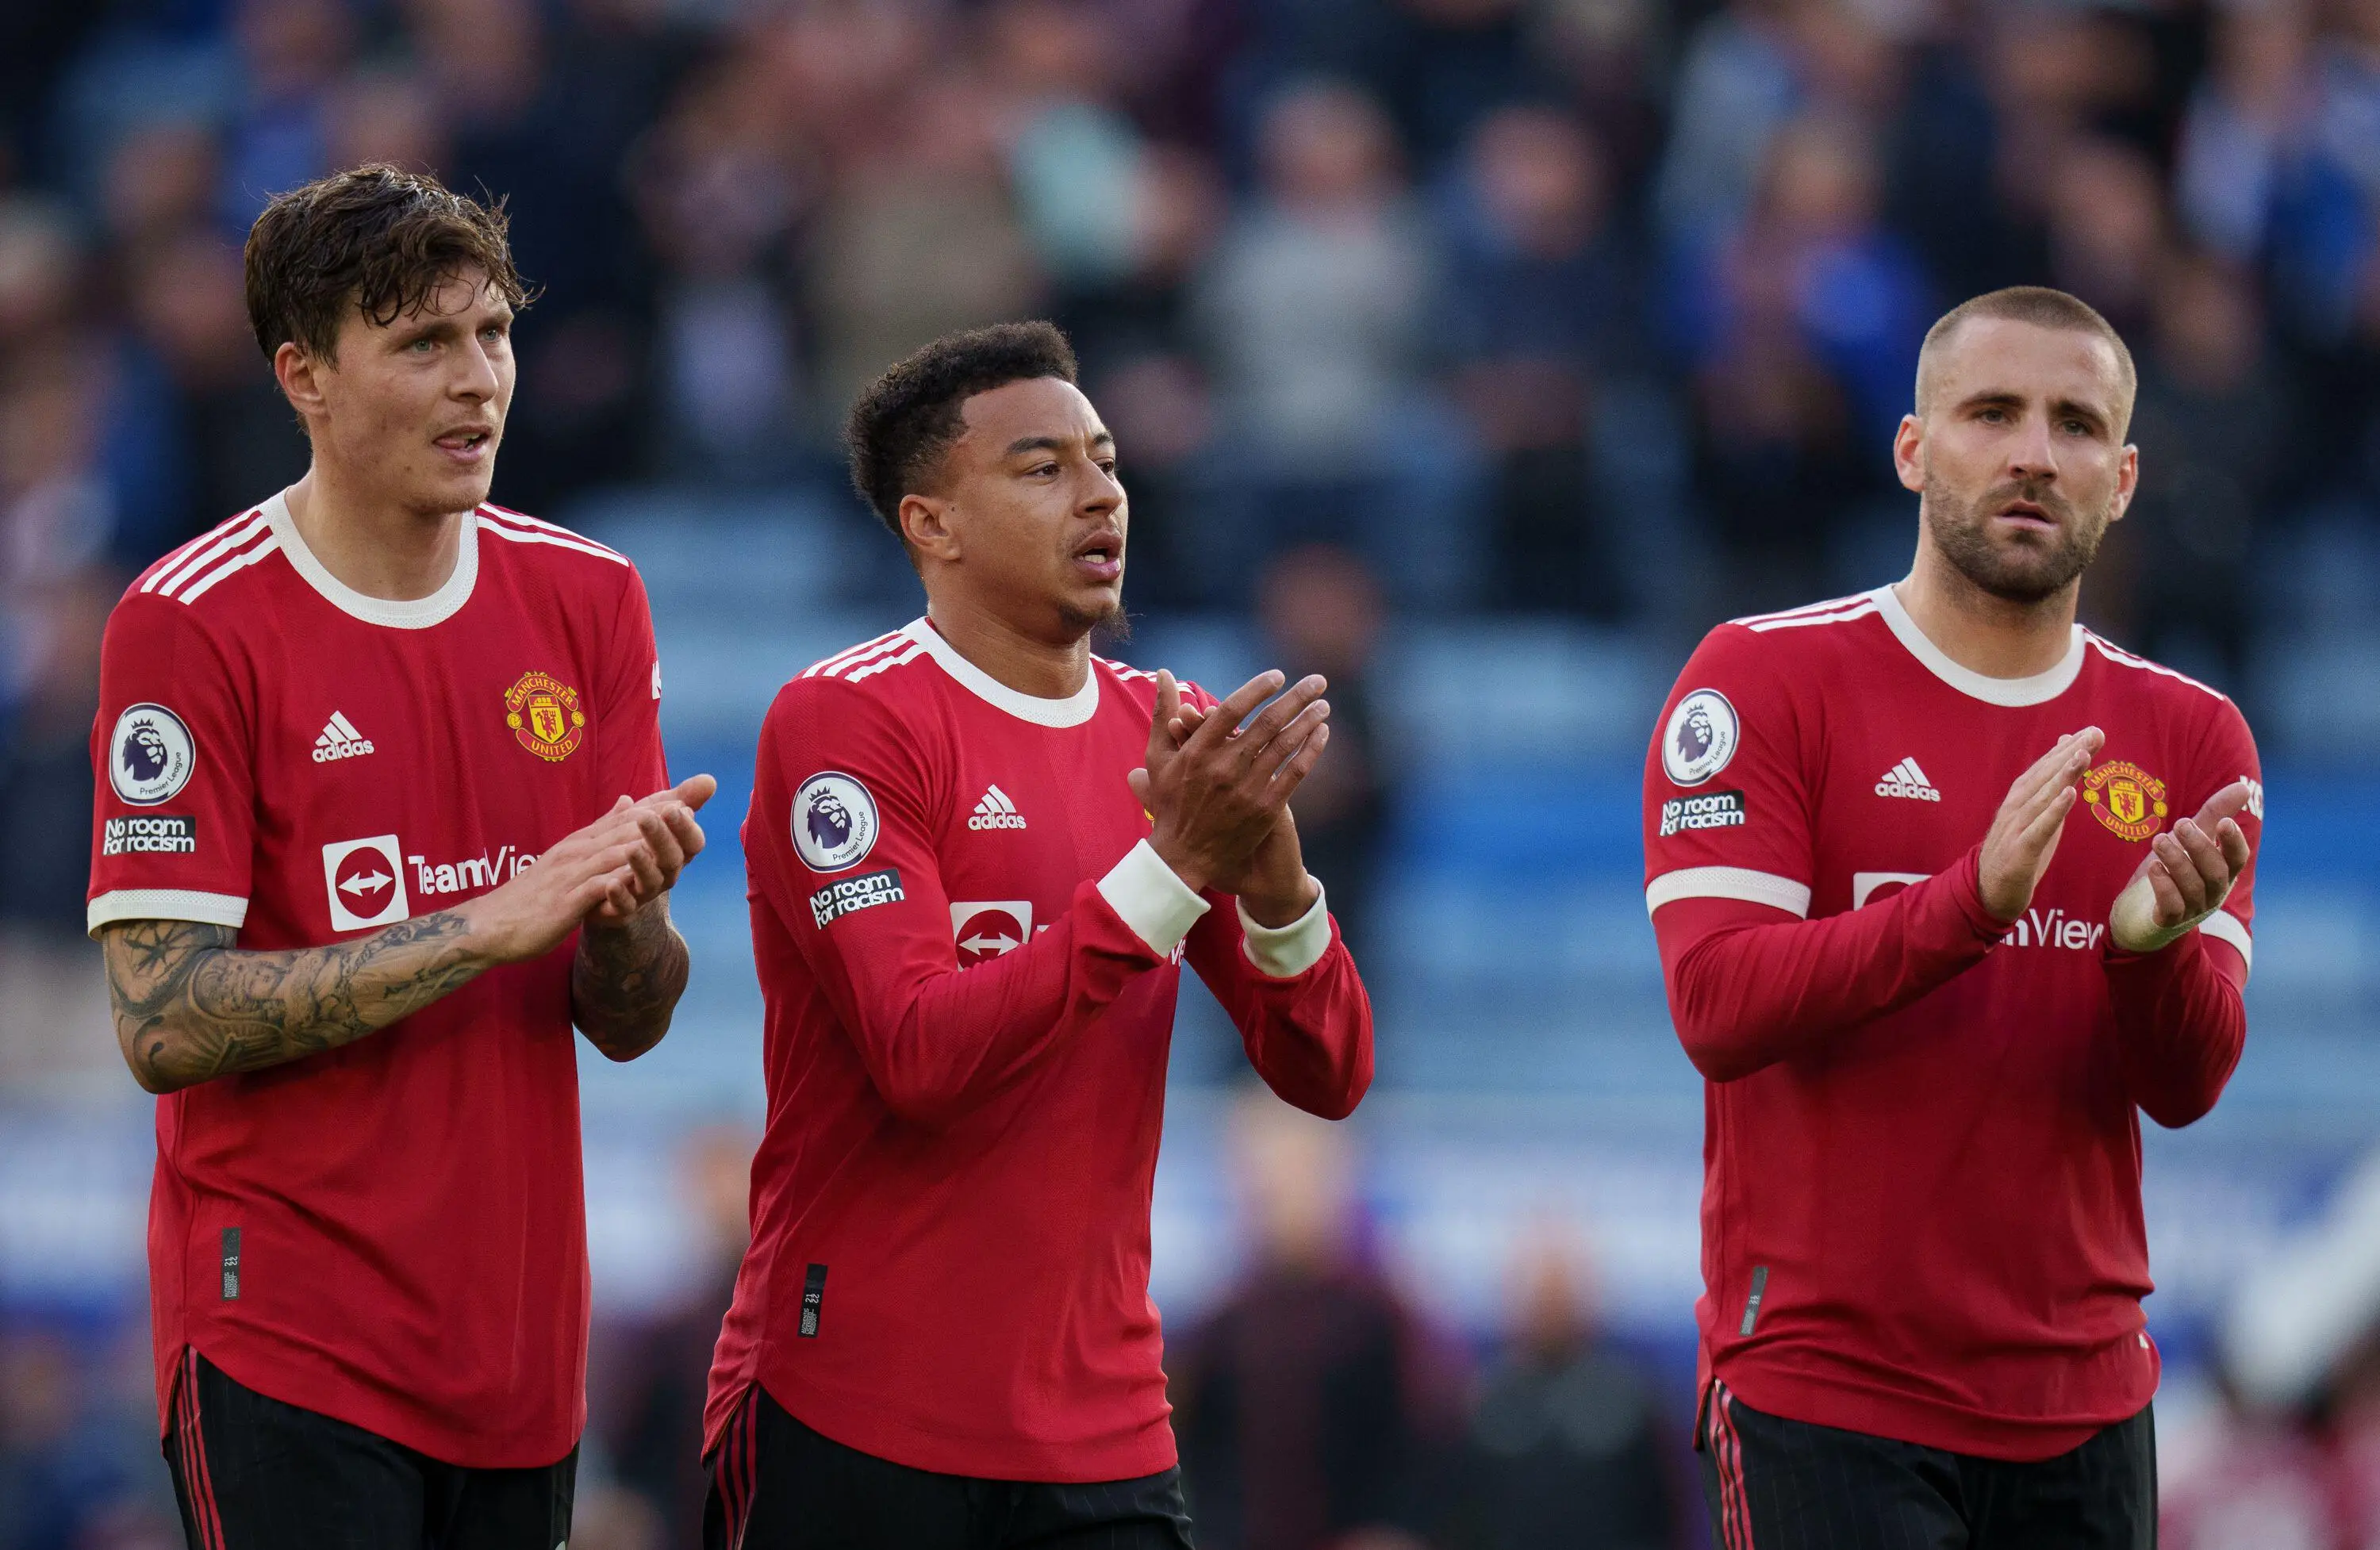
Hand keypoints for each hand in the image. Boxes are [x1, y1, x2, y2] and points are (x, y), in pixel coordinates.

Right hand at [461, 774, 714, 960]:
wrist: (489, 925)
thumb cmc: (532, 896)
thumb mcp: (568, 857)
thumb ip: (599, 831)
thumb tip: (626, 801)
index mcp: (582, 842)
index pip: (628, 815)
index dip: (661, 801)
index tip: (694, 787)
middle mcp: (579, 851)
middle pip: (627, 826)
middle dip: (663, 811)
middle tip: (697, 794)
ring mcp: (572, 875)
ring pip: (616, 852)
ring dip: (648, 839)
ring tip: (679, 826)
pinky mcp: (566, 902)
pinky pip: (596, 889)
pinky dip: (617, 881)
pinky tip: (640, 877)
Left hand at [587, 774, 716, 925]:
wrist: (603, 888)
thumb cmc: (635, 846)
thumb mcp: (653, 817)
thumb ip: (679, 799)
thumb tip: (710, 780)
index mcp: (675, 851)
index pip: (691, 841)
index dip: (685, 827)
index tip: (675, 808)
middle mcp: (665, 873)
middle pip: (672, 859)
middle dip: (663, 838)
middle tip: (650, 818)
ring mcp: (644, 893)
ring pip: (651, 882)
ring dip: (643, 865)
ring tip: (632, 848)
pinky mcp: (620, 909)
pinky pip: (624, 906)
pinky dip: (620, 896)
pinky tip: (610, 883)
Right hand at [1126, 669, 1329, 895]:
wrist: (1184, 856)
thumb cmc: (1170, 802)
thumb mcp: (1158, 758)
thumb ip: (1163, 714)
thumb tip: (1166, 673)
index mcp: (1198, 751)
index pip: (1233, 709)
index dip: (1258, 688)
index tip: (1278, 676)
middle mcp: (1224, 768)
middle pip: (1267, 723)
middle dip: (1296, 698)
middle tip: (1317, 681)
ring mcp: (1247, 789)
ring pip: (1285, 745)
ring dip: (1308, 720)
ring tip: (1323, 703)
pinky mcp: (1265, 809)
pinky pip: (1295, 773)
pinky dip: (1311, 750)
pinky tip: (1322, 733)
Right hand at [1978, 727, 2103, 922]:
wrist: (1989, 891)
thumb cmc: (2017, 851)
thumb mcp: (2035, 816)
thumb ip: (2050, 787)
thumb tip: (2066, 754)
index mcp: (2020, 798)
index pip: (2045, 768)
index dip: (2068, 749)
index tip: (2092, 731)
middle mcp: (2016, 808)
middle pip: (2045, 777)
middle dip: (2071, 754)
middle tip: (2094, 734)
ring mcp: (2016, 829)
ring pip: (2042, 798)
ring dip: (2063, 775)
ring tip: (2083, 756)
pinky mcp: (2020, 852)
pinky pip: (2039, 829)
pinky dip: (2054, 811)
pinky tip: (2069, 795)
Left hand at [2109, 780, 2253, 951]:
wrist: (2138, 913)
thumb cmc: (2172, 873)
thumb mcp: (2189, 840)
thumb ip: (2213, 814)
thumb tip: (2244, 787)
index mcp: (2221, 872)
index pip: (2237, 858)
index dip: (2233, 842)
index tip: (2223, 822)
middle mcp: (2212, 893)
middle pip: (2216, 872)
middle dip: (2199, 846)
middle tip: (2180, 823)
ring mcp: (2192, 910)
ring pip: (2193, 888)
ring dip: (2177, 861)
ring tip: (2158, 840)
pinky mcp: (2167, 921)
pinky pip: (2172, 907)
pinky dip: (2164, 887)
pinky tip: (2154, 869)